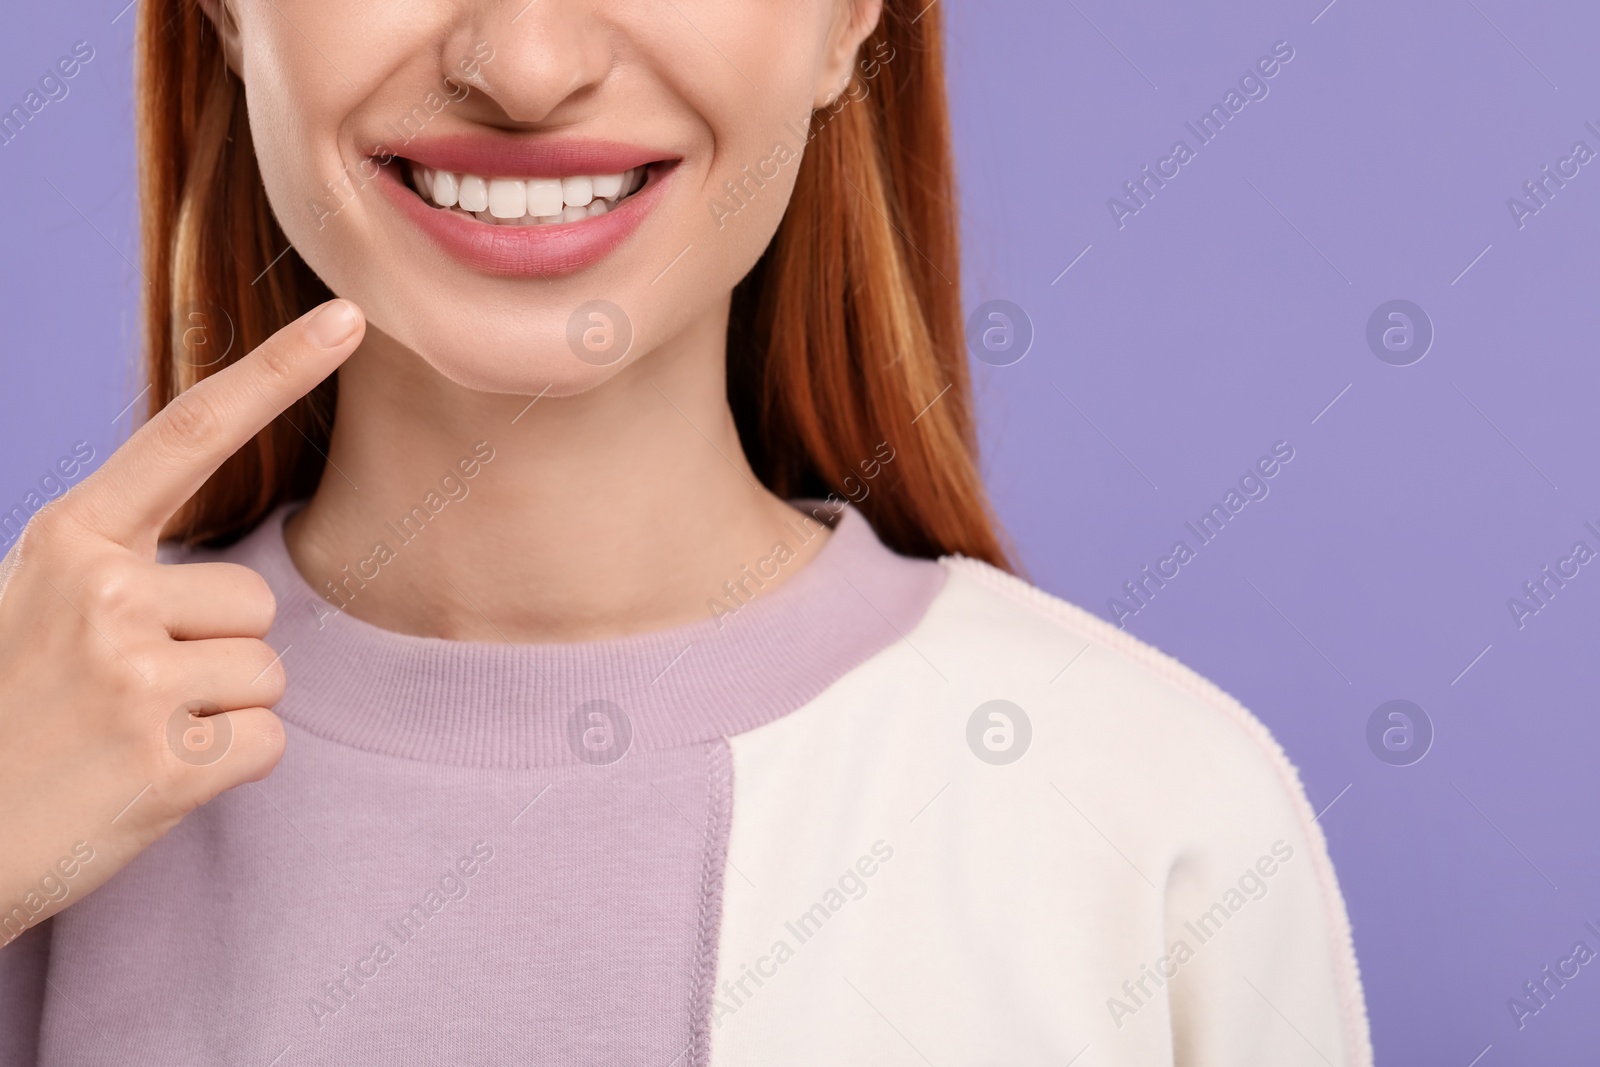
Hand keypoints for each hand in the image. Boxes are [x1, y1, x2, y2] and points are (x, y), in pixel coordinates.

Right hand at [0, 299, 364, 948]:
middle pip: (255, 598)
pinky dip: (222, 766)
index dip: (277, 371)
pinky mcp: (167, 760)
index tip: (348, 317)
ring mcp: (134, 677)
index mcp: (70, 540)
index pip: (191, 433)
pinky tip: (145, 779)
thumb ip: (123, 564)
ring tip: (125, 736)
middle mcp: (103, 592)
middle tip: (118, 696)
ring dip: (217, 710)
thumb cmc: (8, 716)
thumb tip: (237, 572)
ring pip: (268, 672)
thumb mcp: (37, 605)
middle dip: (213, 651)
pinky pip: (267, 741)